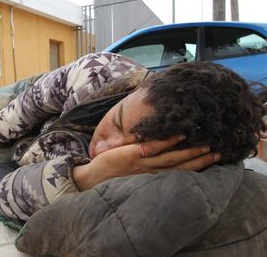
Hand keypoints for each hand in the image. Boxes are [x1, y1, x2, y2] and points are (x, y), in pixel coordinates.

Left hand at [73, 135, 220, 189]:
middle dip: (201, 160)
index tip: (214, 159)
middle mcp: (152, 172)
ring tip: (207, 145)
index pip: (181, 172)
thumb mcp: (136, 176)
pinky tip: (180, 134)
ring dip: (190, 151)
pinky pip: (153, 147)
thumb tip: (163, 160)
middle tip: (219, 152)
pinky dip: (167, 141)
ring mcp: (143, 163)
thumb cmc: (114, 176)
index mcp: (154, 177)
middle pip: (182, 166)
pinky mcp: (133, 155)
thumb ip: (150, 169)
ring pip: (172, 157)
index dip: (198, 166)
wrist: (93, 179)